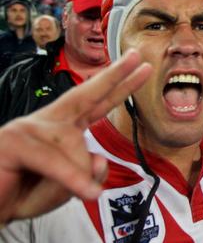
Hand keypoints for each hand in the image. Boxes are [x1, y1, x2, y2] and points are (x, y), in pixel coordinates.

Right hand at [0, 49, 151, 223]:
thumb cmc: (23, 195)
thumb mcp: (68, 188)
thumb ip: (88, 174)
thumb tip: (99, 159)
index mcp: (63, 130)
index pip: (96, 104)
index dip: (119, 86)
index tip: (141, 67)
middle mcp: (47, 123)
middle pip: (86, 95)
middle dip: (113, 75)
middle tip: (135, 56)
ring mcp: (28, 128)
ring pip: (75, 148)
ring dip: (78, 178)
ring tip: (77, 195)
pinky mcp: (13, 141)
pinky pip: (55, 160)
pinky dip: (72, 179)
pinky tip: (87, 193)